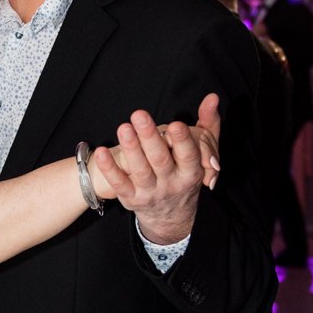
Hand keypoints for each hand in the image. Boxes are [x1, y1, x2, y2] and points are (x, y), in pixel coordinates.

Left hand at [91, 97, 221, 243]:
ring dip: (130, 149)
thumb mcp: (203, 152)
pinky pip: (119, 183)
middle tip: (139, 115)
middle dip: (150, 137)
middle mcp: (171, 183)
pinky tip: (100, 152)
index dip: (182, 141)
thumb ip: (209, 123)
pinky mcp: (131, 198)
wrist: (171, 214)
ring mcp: (150, 192)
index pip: (188, 155)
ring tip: (123, 128)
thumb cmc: (186, 173)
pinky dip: (109, 168)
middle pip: (160, 160)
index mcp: (191, 172)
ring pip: (140, 170)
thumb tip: (213, 97)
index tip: (174, 125)